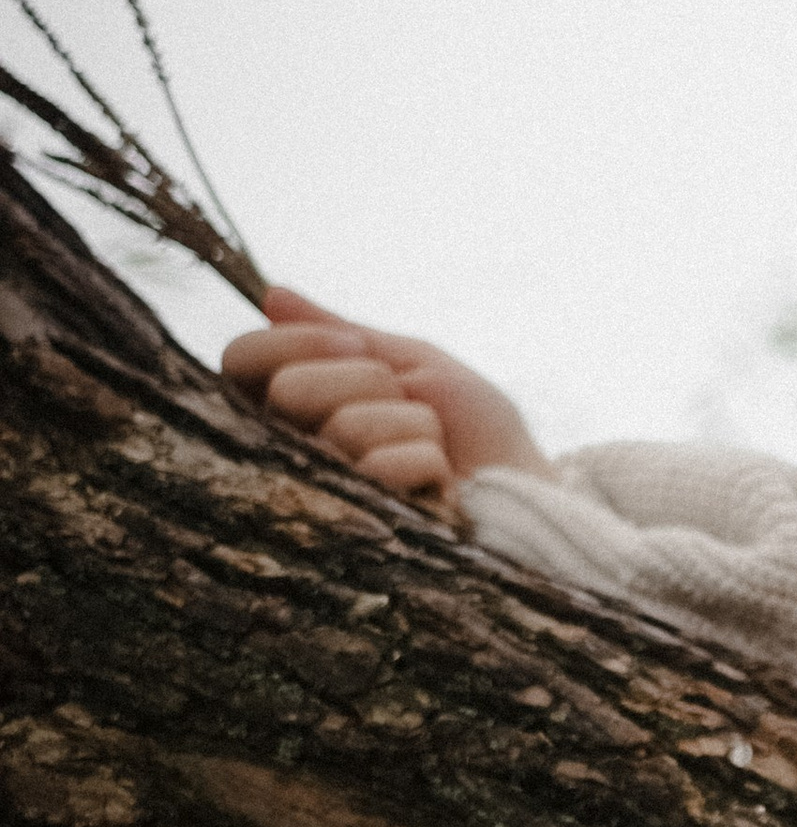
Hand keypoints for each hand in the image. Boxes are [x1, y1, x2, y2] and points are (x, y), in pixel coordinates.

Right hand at [220, 287, 549, 501]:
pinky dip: (428, 463)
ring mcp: (318, 496)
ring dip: (412, 427)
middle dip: (371, 384)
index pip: (241, 358)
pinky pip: (381, 466)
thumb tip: (272, 295)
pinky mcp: (354, 531)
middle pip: (290, 388)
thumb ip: (343, 333)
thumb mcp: (412, 363)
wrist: (526, 493)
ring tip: (432, 452)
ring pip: (344, 425)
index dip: (293, 341)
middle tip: (408, 408)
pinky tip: (439, 489)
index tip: (355, 347)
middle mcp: (290, 452)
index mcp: (294, 407)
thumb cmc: (475, 436)